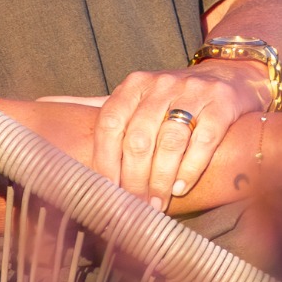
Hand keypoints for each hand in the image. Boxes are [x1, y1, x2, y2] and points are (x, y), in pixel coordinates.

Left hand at [92, 60, 272, 207]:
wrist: (231, 75)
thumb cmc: (176, 97)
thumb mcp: (140, 97)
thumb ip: (105, 111)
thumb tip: (50, 117)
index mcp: (135, 84)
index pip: (110, 123)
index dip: (105, 160)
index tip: (106, 191)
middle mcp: (162, 84)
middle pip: (139, 138)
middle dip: (133, 179)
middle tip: (134, 206)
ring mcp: (194, 92)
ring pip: (170, 141)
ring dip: (160, 179)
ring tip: (157, 204)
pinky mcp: (222, 104)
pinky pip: (204, 139)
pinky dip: (190, 167)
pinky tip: (181, 187)